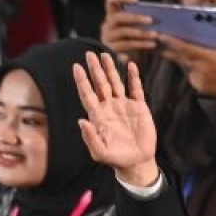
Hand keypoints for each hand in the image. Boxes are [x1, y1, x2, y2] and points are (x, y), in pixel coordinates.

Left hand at [72, 51, 159, 186]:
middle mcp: (109, 107)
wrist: (136, 162)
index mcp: (98, 116)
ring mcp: (124, 105)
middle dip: (95, 69)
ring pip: (115, 82)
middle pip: (100, 84)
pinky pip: (135, 88)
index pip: (87, 94)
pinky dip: (133, 77)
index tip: (76, 67)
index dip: (82, 81)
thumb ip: (90, 138)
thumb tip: (81, 121)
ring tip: (105, 54)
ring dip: (110, 69)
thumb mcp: (99, 152)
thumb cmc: (115, 159)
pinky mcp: (139, 107)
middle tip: (89, 54)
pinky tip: (130, 65)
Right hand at [100, 0, 157, 57]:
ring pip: (123, 32)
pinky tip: (153, 44)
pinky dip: (141, 45)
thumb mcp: (136, 27)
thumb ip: (140, 20)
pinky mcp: (112, 50)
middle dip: (135, 18)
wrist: (130, 60)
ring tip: (156, 34)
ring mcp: (107, 39)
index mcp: (112, 15)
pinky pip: (127, 45)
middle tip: (151, 20)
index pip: (110, 1)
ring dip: (141, 33)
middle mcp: (107, 26)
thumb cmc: (136, 39)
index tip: (136, 0)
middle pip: (117, 18)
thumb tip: (155, 16)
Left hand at [158, 16, 215, 101]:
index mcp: (209, 57)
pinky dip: (191, 70)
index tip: (163, 36)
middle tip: (161, 44)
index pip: (186, 48)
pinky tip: (194, 65)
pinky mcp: (199, 87)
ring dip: (181, 60)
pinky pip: (191, 76)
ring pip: (185, 67)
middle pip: (180, 58)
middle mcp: (200, 68)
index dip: (173, 43)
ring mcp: (198, 79)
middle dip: (169, 51)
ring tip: (174, 52)